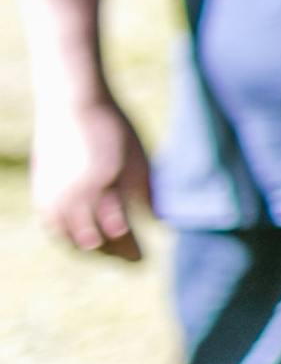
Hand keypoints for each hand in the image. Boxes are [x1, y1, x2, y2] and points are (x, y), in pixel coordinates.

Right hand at [33, 93, 153, 263]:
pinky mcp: (40, 190)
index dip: (131, 250)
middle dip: (114, 253)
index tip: (145, 260)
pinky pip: (52, 225)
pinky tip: (84, 240)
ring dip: (91, 249)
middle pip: (93, 240)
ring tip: (112, 253)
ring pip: (69, 237)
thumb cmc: (114, 128)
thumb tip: (159, 223)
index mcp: (103, 186)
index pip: (118, 233)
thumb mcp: (137, 158)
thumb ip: (145, 193)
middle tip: (134, 261)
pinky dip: (68, 237)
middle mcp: (74, 194)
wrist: (72, 102)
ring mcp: (52, 193)